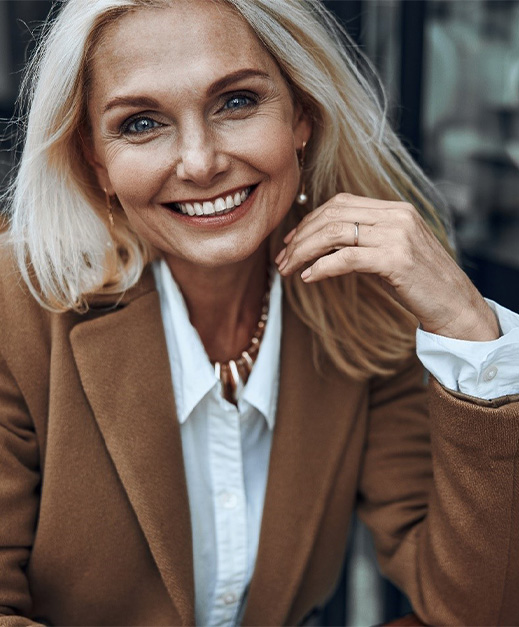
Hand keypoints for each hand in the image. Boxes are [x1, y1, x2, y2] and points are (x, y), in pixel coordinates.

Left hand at [276, 193, 499, 340]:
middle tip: (281, 260)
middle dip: (300, 237)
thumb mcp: (391, 252)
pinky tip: (308, 278)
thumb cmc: (420, 283)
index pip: (341, 203)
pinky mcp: (396, 260)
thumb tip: (322, 243)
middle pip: (333, 215)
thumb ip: (364, 240)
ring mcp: (398, 236)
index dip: (310, 220)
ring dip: (304, 252)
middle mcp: (397, 216)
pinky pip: (347, 258)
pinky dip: (322, 267)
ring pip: (335, 234)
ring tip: (288, 270)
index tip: (290, 241)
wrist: (455, 305)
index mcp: (395, 209)